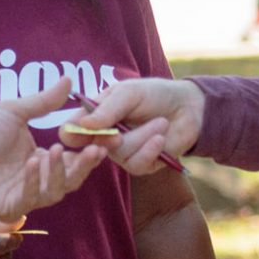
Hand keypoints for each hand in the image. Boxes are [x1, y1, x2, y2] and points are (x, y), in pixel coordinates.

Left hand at [0, 79, 107, 219]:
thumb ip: (44, 101)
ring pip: (54, 192)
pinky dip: (34, 182)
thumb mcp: (15, 112)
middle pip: (72, 180)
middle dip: (85, 166)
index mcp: (44, 161)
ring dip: (59, 172)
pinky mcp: (9, 208)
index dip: (91, 153)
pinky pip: (29, 199)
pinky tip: (33, 162)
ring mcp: (25, 196)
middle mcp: (39, 181)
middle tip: (95, 150)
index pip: (75, 161)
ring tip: (57, 151)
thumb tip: (69, 79)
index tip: (104, 140)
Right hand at [64, 76, 203, 174]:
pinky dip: (150, 149)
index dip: (70, 133)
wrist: (188, 107)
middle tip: (118, 133)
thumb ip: (107, 108)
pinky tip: (161, 138)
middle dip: (107, 139)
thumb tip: (83, 124)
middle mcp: (104, 137)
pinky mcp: (140, 164)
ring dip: (142, 137)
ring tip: (160, 122)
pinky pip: (136, 164)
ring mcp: (121, 153)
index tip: (78, 131)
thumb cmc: (155, 94)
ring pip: (119, 153)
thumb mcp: (129, 93)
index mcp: (95, 116)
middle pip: (91, 147)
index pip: (71, 130)